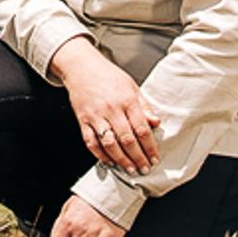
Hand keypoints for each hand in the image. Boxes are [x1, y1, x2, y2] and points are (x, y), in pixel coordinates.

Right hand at [48, 37, 159, 174]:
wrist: (81, 67)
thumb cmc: (108, 76)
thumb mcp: (132, 87)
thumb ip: (144, 106)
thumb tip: (156, 123)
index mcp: (127, 100)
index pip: (142, 129)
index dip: (150, 147)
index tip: (155, 158)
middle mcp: (111, 109)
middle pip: (127, 140)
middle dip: (138, 158)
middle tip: (145, 169)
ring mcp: (95, 116)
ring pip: (109, 144)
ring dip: (121, 160)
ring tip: (130, 169)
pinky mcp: (82, 120)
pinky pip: (91, 142)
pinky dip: (99, 154)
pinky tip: (109, 161)